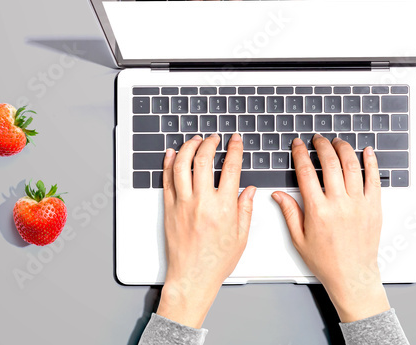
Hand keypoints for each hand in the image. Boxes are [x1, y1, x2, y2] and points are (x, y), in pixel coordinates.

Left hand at [156, 134, 255, 328]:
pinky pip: (167, 180)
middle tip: (214, 138)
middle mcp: (202, 202)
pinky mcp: (169, 209)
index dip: (234, 150)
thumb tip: (249, 190)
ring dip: (189, 148)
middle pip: (204, 160)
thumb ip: (246, 210)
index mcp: (224, 208)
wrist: (192, 277)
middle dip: (210, 143)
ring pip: (182, 165)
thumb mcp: (241, 236)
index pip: (231, 168)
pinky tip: (173, 154)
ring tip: (195, 140)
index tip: (236, 141)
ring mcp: (183, 204)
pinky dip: (169, 163)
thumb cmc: (215, 262)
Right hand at [272, 134, 389, 322]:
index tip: (298, 145)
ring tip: (337, 142)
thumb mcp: (299, 239)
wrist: (352, 275)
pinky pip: (374, 179)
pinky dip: (371, 162)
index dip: (300, 154)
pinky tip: (367, 151)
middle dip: (322, 146)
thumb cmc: (326, 261)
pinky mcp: (374, 207)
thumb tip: (278, 194)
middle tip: (317, 139)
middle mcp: (339, 204)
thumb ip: (290, 212)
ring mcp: (359, 204)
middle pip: (330, 163)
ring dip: (343, 149)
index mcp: (318, 211)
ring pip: (352, 166)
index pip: (306, 173)